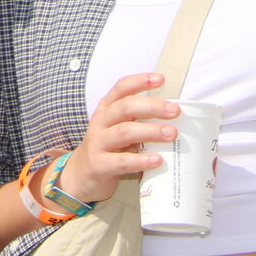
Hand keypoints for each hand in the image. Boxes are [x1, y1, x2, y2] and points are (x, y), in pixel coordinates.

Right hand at [54, 71, 178, 205]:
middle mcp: (100, 122)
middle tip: (174, 111)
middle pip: (125, 107)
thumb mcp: (118, 129)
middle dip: (152, 106)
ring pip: (124, 132)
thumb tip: (174, 119)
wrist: (80, 176)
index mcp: (106, 110)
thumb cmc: (107, 149)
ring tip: (171, 134)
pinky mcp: (99, 165)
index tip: (161, 79)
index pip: (121, 88)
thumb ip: (138, 121)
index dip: (140, 81)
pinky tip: (157, 160)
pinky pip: (122, 161)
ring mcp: (97, 143)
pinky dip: (141, 160)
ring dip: (150, 131)